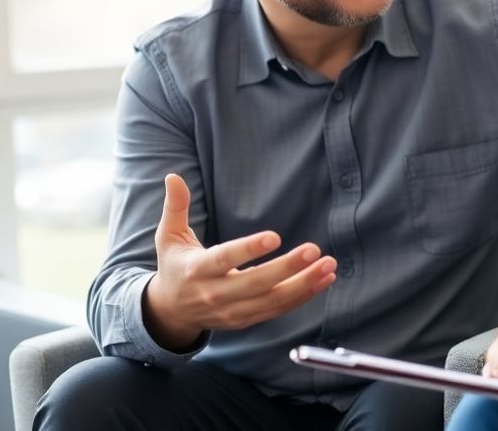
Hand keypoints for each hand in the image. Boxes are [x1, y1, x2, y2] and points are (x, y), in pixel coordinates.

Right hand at [143, 173, 337, 349]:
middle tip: (314, 250)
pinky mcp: (246, 320)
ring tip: (329, 265)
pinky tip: (324, 279)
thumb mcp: (168, 236)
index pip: (225, 259)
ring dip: (304, 284)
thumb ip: (175, 206)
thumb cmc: (175, 266)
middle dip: (287, 267)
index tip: (275, 237)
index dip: (249, 249)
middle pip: (256, 283)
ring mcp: (232, 311)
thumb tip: (173, 176)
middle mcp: (215, 293)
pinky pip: (278, 309)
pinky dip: (303, 296)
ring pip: (272, 300)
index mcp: (196, 270)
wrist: (171, 312)